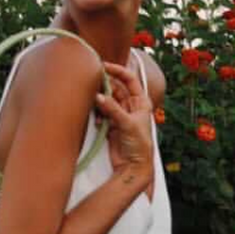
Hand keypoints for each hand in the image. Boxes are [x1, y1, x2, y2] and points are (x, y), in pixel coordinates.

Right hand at [95, 62, 153, 183]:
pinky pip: (101, 113)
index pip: (129, 80)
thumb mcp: (128, 124)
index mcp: (141, 102)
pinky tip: (98, 122)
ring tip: (94, 103)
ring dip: (100, 101)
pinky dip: (98, 115)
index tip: (104, 66)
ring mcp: (120, 115)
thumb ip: (113, 109)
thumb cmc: (139, 146)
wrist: (133, 167)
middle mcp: (131, 106)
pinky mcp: (111, 125)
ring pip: (107, 101)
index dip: (118, 71)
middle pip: (115, 89)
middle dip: (105, 86)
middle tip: (93, 84)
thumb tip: (98, 97)